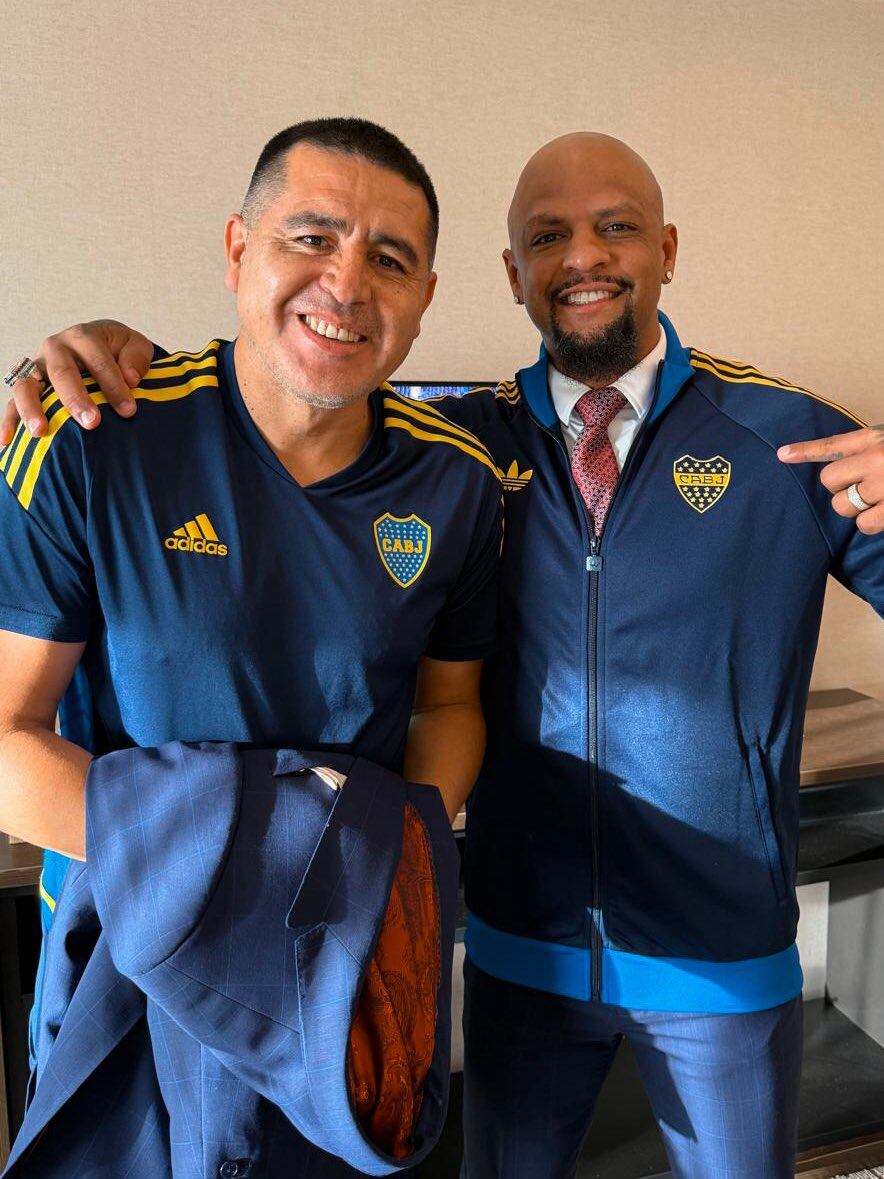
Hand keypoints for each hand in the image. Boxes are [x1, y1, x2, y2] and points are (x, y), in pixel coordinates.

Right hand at [1, 321, 153, 445]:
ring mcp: (38, 368)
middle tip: (92, 423)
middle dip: (76, 399)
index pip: (97, 359)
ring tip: (41, 431)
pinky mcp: (28, 386)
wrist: (102, 348)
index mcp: (83, 336)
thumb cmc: (120, 352)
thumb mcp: (136, 346)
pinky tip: (6, 441)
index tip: (129, 410)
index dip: (113, 385)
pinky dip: (8, 421)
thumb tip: (130, 378)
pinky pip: (12, 403)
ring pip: (27, 385)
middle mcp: (56, 348)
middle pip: (61, 372)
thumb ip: (137, 357)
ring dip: (32, 408)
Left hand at [778, 426, 883, 534]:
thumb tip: (845, 467)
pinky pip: (863, 524)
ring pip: (842, 505)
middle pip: (829, 480)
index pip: (831, 445)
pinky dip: (871, 522)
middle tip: (863, 485)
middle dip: (840, 487)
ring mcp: (882, 486)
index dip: (805, 451)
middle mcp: (874, 460)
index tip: (783, 454)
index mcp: (874, 440)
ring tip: (877, 499)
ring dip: (855, 507)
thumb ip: (867, 450)